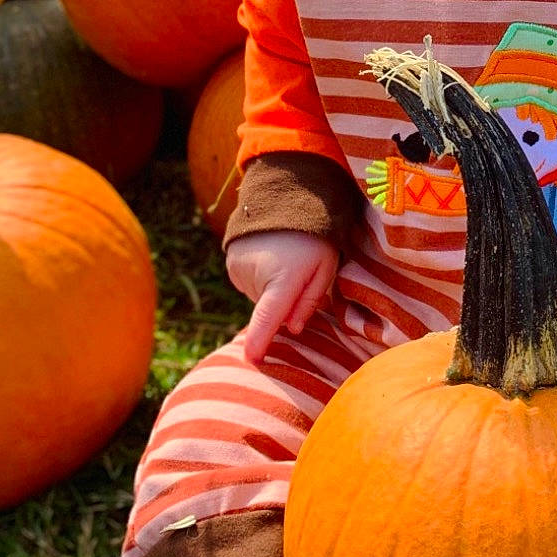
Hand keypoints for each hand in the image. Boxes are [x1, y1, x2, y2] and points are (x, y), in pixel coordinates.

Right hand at [226, 230, 337, 363]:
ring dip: (270, 288)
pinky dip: (258, 277)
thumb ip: (309, 300)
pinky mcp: (230, 261)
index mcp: (283, 277)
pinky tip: (269, 257)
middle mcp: (255, 274)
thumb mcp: (325, 266)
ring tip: (283, 259)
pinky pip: (247, 283)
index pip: (269, 317)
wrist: (286, 196)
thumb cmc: (314, 236)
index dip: (260, 340)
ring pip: (257, 296)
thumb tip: (293, 328)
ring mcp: (238, 267)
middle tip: (298, 273)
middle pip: (269, 309)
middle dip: (283, 301)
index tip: (252, 360)